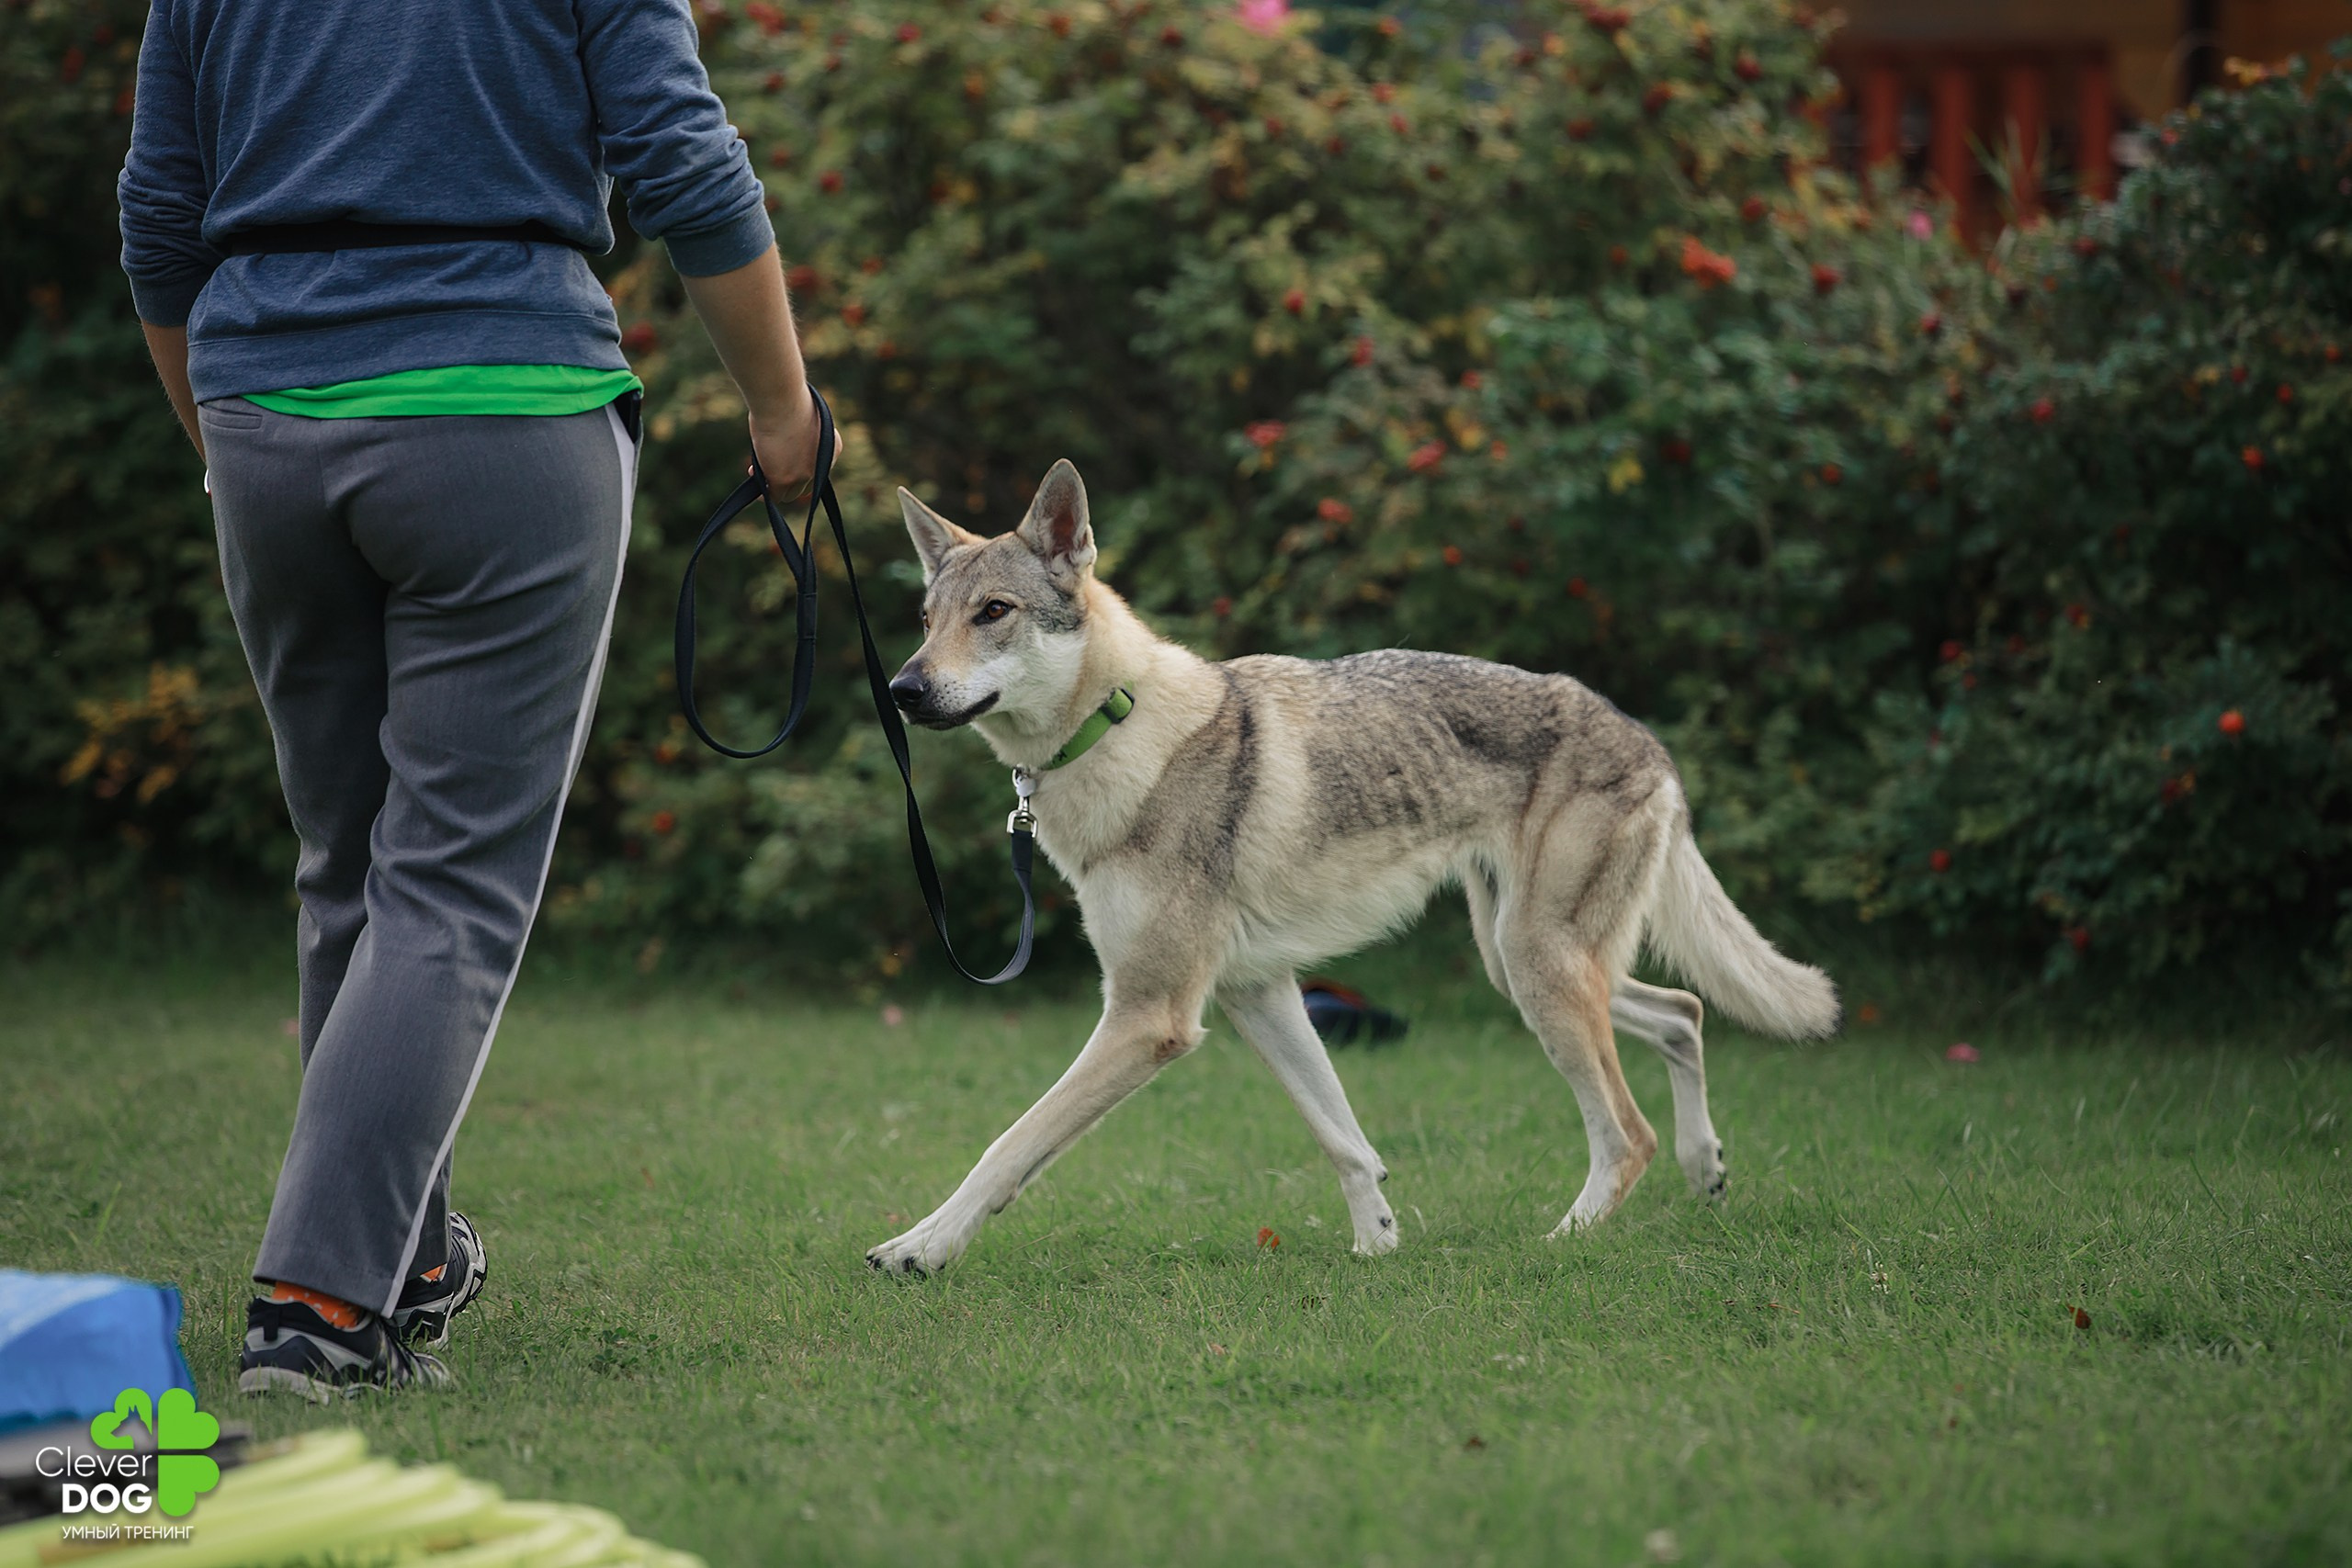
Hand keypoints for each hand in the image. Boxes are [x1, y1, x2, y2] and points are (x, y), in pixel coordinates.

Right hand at [747, 387, 842, 501]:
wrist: (782, 401)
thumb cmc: (787, 400)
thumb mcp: (803, 421)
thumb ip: (800, 437)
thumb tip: (783, 448)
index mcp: (831, 448)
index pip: (818, 468)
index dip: (800, 468)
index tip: (786, 462)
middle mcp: (822, 466)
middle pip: (806, 485)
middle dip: (788, 479)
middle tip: (770, 470)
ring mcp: (803, 475)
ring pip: (790, 494)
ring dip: (776, 489)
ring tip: (761, 480)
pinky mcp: (784, 480)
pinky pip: (774, 495)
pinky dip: (766, 495)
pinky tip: (757, 492)